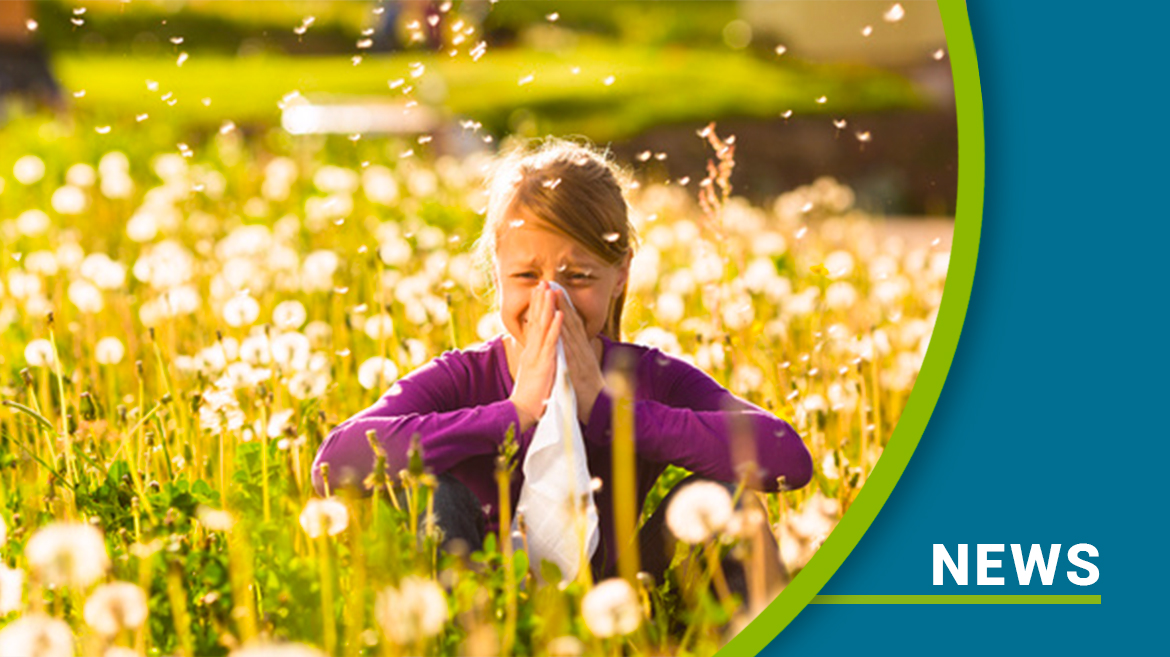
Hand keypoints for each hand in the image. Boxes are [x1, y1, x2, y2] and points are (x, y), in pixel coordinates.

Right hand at [509, 281, 563, 431]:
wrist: (523, 412)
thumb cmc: (531, 395)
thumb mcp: (533, 372)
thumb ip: (535, 359)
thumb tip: (537, 351)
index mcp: (531, 352)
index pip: (534, 324)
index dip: (537, 307)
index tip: (539, 291)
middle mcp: (532, 350)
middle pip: (536, 320)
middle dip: (540, 300)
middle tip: (542, 281)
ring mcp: (538, 356)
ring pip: (543, 327)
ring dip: (547, 307)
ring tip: (550, 290)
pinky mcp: (544, 364)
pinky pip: (551, 342)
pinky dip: (556, 327)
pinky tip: (560, 314)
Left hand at [552, 289, 606, 423]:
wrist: (600, 410)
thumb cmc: (589, 392)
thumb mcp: (582, 370)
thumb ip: (578, 357)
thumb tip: (572, 347)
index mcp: (582, 350)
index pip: (572, 324)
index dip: (564, 307)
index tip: (555, 291)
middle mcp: (582, 350)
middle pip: (571, 322)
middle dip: (562, 302)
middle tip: (552, 283)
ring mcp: (581, 358)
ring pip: (570, 331)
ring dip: (562, 312)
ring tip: (554, 295)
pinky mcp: (578, 369)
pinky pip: (569, 350)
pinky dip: (564, 336)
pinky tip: (559, 324)